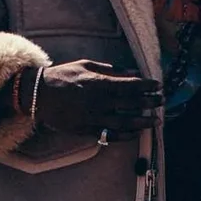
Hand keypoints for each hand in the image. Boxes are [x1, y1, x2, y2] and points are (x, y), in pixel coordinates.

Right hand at [34, 60, 160, 135]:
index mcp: (99, 84)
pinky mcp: (86, 130)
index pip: (130, 86)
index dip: (146, 86)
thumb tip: (132, 72)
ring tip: (155, 121)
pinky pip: (110, 135)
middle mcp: (99, 102)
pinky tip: (136, 133)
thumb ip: (110, 69)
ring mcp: (93, 118)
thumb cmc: (62, 76)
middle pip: (130, 104)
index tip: (158, 86)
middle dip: (149, 103)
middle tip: (162, 102)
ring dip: (142, 122)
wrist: (38, 95)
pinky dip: (125, 135)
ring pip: (124, 122)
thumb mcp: (86, 65)